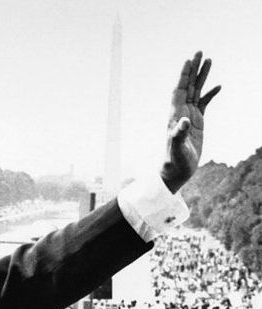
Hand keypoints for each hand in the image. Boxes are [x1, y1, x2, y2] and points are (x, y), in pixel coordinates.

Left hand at [161, 51, 220, 192]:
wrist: (176, 171)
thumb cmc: (174, 162)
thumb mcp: (177, 149)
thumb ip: (178, 135)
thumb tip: (184, 121)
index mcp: (175, 116)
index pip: (179, 91)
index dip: (183, 76)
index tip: (188, 60)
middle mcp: (181, 114)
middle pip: (188, 86)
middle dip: (193, 69)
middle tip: (199, 52)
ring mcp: (189, 117)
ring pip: (196, 92)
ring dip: (202, 77)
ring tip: (209, 60)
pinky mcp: (197, 124)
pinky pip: (204, 104)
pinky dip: (210, 94)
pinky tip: (218, 86)